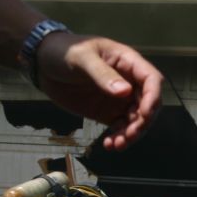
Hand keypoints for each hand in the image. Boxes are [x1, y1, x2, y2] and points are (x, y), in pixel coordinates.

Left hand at [35, 34, 162, 151]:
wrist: (43, 64)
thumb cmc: (64, 51)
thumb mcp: (82, 58)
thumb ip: (102, 74)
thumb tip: (124, 92)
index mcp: (128, 62)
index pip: (152, 80)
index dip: (152, 97)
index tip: (144, 114)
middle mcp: (129, 82)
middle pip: (148, 104)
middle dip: (142, 122)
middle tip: (128, 135)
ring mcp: (120, 99)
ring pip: (137, 120)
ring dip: (131, 134)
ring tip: (117, 145)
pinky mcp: (108, 113)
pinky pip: (121, 128)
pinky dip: (119, 138)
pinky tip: (109, 145)